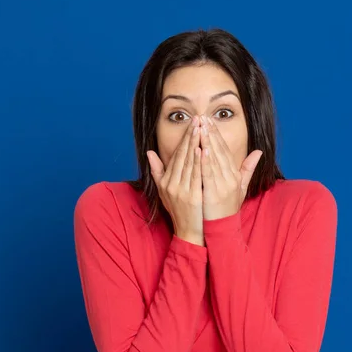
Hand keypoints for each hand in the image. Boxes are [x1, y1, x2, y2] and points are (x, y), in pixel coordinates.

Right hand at [146, 116, 204, 245]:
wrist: (188, 232)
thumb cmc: (179, 211)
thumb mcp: (164, 191)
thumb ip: (157, 171)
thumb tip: (149, 152)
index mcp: (166, 180)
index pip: (176, 154)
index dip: (184, 137)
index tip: (192, 123)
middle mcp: (171, 183)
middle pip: (182, 155)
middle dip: (190, 135)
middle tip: (198, 118)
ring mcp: (180, 190)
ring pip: (188, 162)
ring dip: (195, 143)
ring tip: (201, 128)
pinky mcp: (191, 197)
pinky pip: (195, 175)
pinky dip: (198, 161)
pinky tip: (202, 149)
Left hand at [199, 114, 262, 220]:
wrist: (223, 230)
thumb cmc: (228, 209)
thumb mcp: (240, 188)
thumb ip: (248, 169)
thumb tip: (258, 152)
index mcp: (234, 175)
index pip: (225, 151)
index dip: (217, 135)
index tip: (208, 122)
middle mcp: (230, 178)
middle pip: (219, 152)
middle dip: (210, 133)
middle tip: (202, 118)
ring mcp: (223, 186)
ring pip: (214, 160)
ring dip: (207, 142)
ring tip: (200, 128)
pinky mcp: (214, 193)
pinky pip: (209, 174)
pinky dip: (205, 161)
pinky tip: (201, 149)